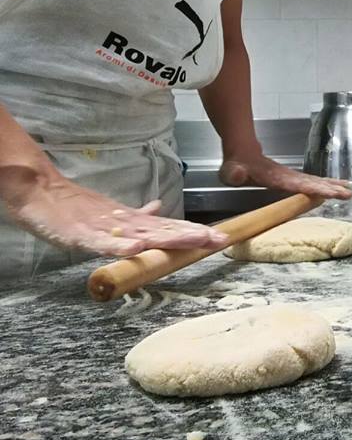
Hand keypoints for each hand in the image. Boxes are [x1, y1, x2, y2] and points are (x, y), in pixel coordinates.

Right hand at [0, 164, 228, 257]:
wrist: (41, 191)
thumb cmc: (75, 206)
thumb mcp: (111, 213)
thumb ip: (136, 216)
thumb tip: (159, 209)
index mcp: (132, 221)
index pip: (169, 227)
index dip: (194, 232)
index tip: (221, 237)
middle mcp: (125, 223)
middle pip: (164, 230)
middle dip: (193, 235)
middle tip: (221, 239)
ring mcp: (105, 228)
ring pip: (143, 233)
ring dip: (170, 237)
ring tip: (195, 239)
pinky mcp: (82, 235)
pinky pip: (103, 243)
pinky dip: (121, 245)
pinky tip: (138, 247)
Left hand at [219, 154, 351, 199]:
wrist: (240, 153)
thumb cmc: (235, 166)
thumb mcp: (230, 171)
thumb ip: (235, 173)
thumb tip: (238, 174)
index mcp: (276, 177)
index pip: (298, 184)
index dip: (314, 189)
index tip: (330, 192)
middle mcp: (287, 176)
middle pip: (311, 182)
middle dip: (329, 188)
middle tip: (347, 194)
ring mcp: (290, 177)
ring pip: (314, 181)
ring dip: (331, 186)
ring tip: (348, 191)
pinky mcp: (291, 179)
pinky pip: (311, 182)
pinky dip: (324, 185)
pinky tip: (334, 188)